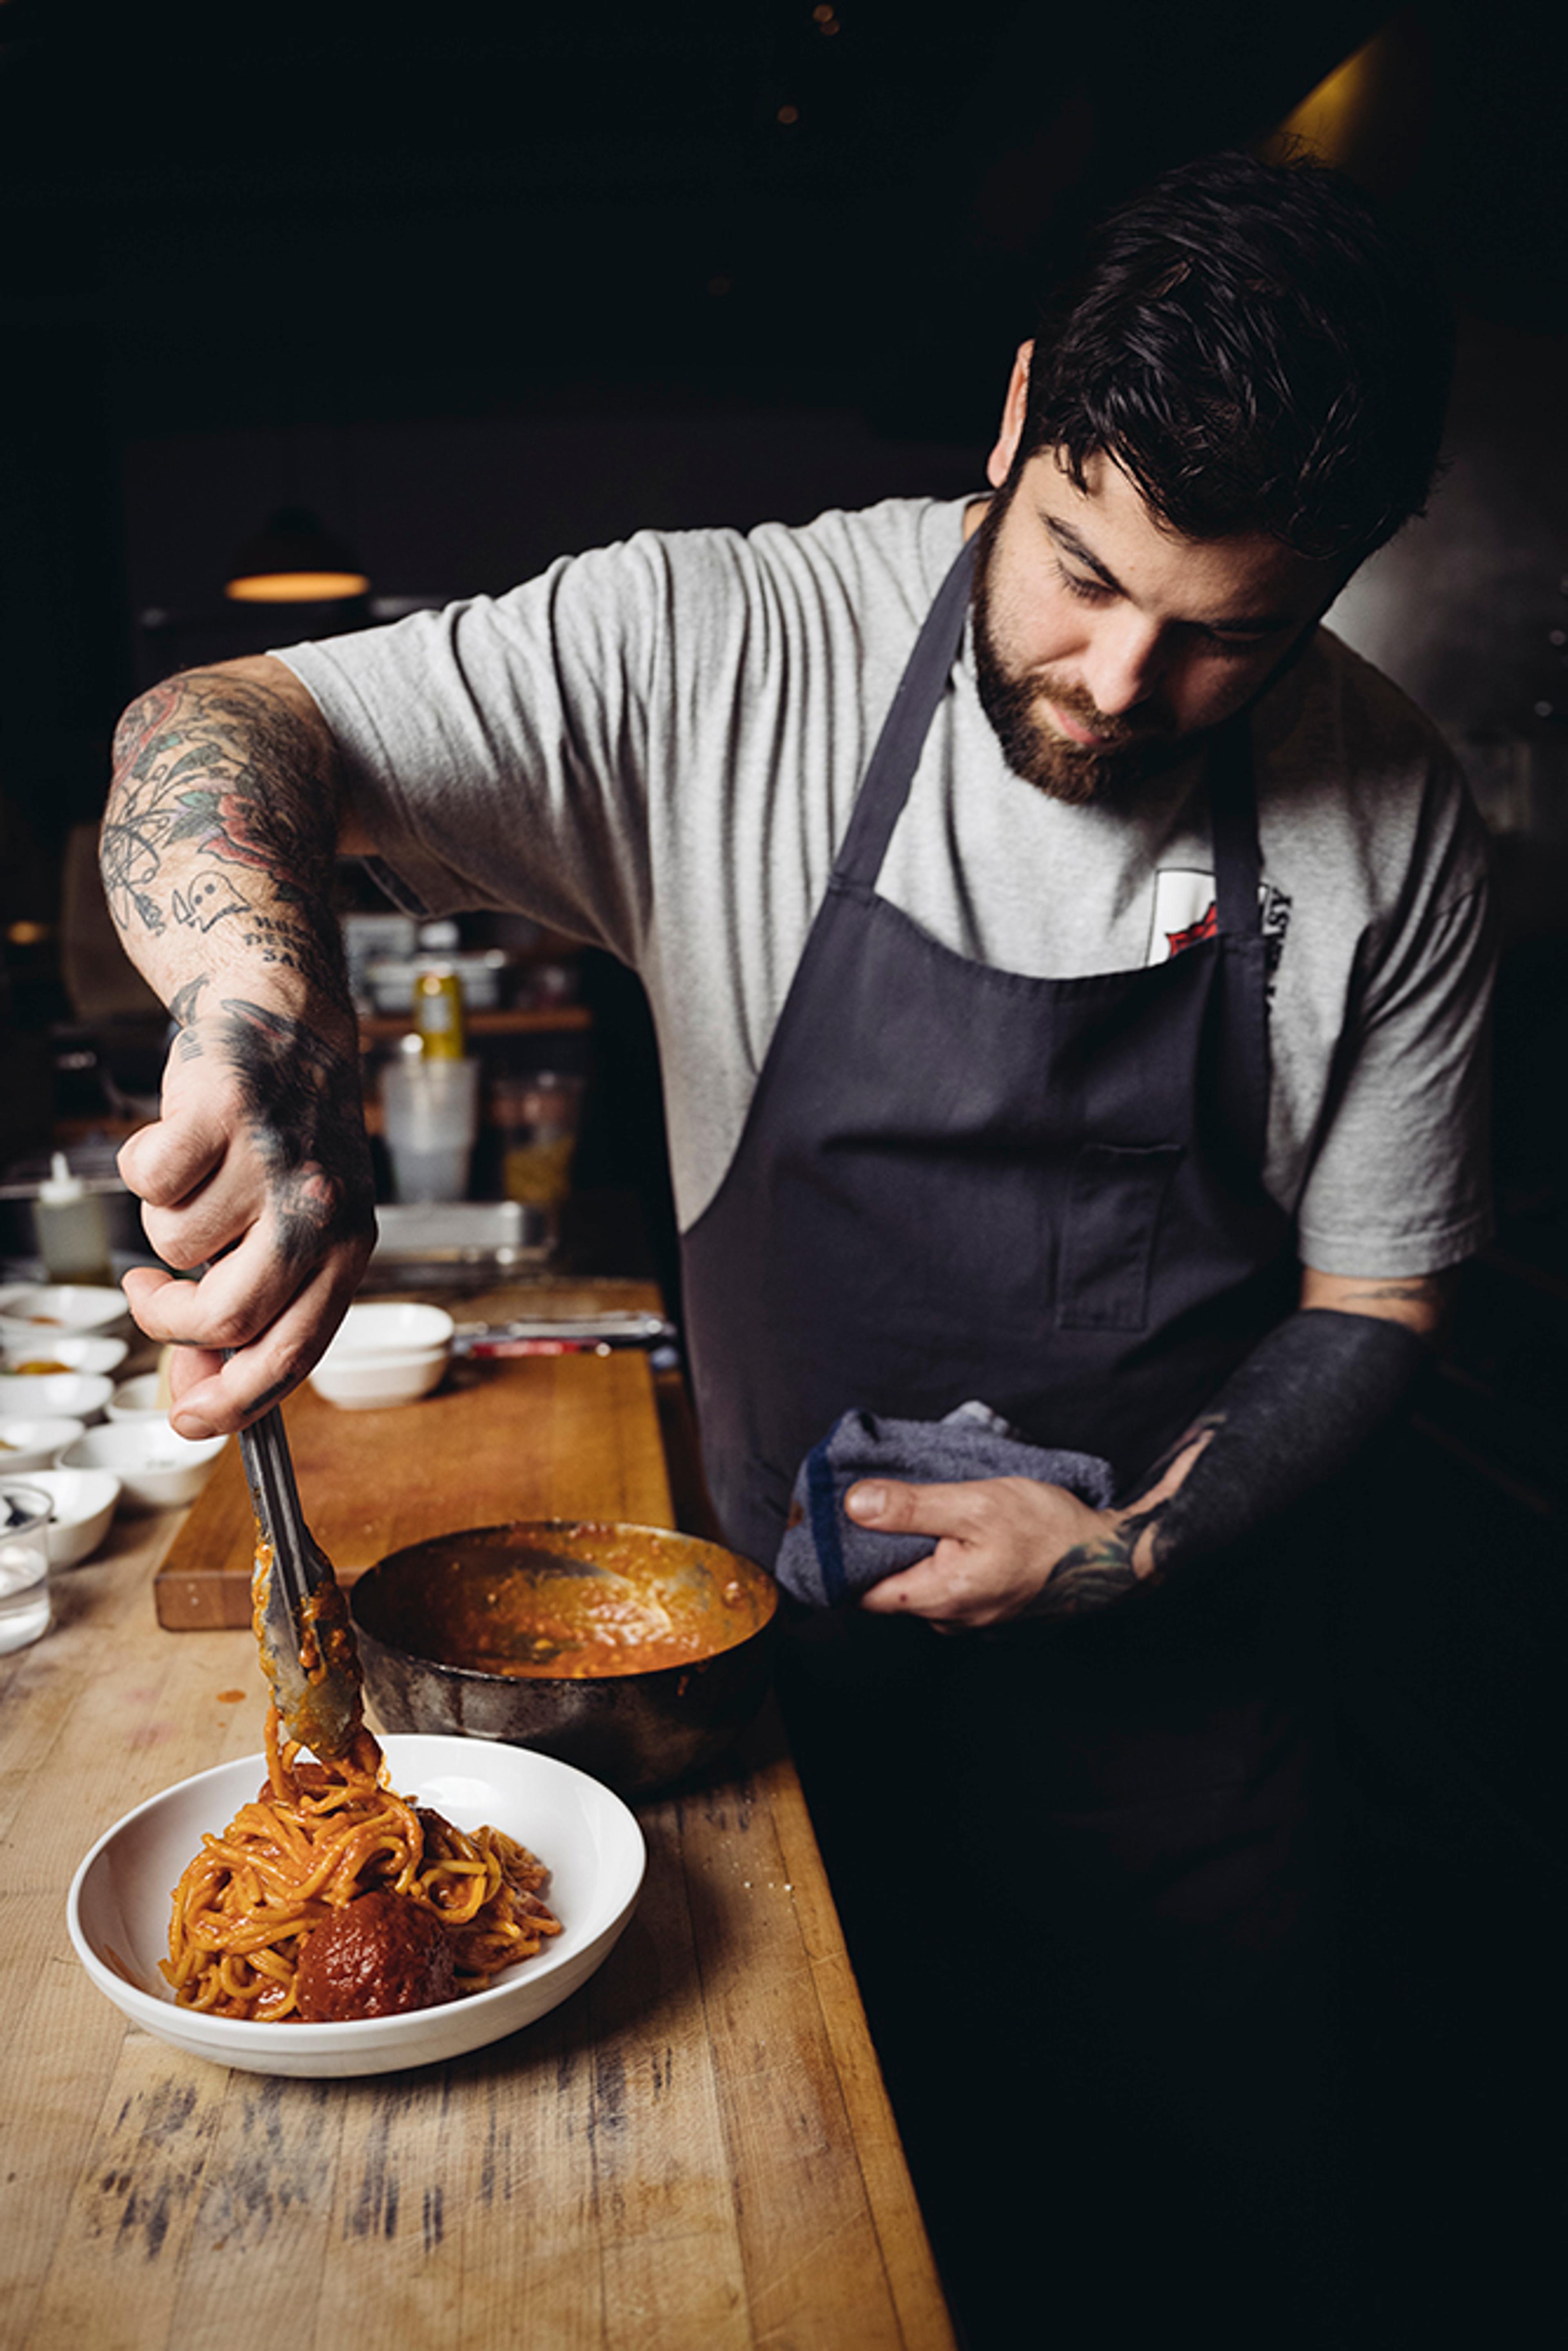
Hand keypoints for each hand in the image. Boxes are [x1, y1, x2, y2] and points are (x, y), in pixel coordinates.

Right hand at [116, 998, 375, 1435]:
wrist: (288, 1025)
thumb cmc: (287, 1139)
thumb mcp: (299, 1229)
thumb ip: (258, 1310)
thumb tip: (193, 1392)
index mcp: (347, 1247)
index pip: (294, 1352)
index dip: (235, 1402)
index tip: (188, 1420)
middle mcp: (319, 1207)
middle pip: (227, 1316)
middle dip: (172, 1322)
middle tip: (154, 1296)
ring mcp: (271, 1160)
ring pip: (174, 1244)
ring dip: (167, 1222)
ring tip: (199, 1181)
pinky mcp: (221, 1111)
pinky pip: (147, 1179)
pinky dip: (144, 1165)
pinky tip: (177, 1142)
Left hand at [848, 1474, 1141, 1628]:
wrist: (1112, 1559)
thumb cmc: (1049, 1531)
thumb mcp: (976, 1504)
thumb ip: (912, 1508)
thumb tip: (855, 1505)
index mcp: (938, 1598)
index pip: (861, 1591)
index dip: (842, 1557)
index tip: (837, 1520)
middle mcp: (950, 1621)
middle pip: (890, 1587)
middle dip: (880, 1549)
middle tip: (882, 1501)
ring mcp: (973, 1622)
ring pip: (922, 1586)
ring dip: (917, 1553)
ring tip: (928, 1511)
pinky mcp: (992, 1614)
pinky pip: (951, 1589)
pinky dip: (945, 1561)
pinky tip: (958, 1532)